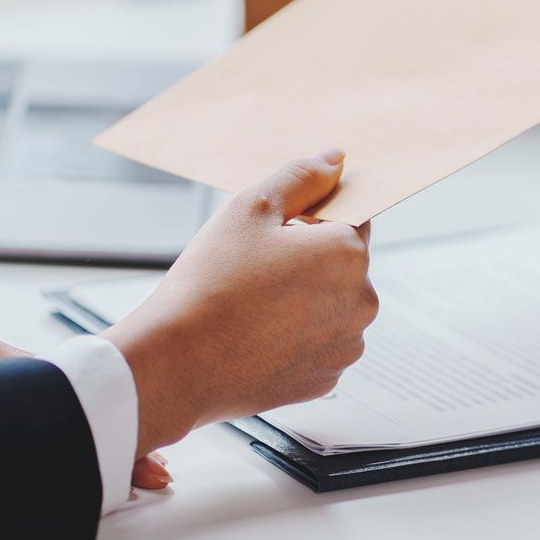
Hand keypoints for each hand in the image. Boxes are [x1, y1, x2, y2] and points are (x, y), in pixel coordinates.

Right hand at [103, 151, 376, 461]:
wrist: (177, 364)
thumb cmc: (211, 282)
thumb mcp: (250, 208)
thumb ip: (300, 178)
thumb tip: (336, 159)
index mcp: (350, 253)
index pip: (349, 220)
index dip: (308, 224)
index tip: (273, 238)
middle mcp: (362, 301)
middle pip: (342, 267)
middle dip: (308, 263)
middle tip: (253, 273)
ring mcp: (346, 345)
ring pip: (330, 308)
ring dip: (304, 303)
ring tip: (251, 308)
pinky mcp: (325, 380)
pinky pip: (317, 346)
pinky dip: (295, 340)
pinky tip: (256, 338)